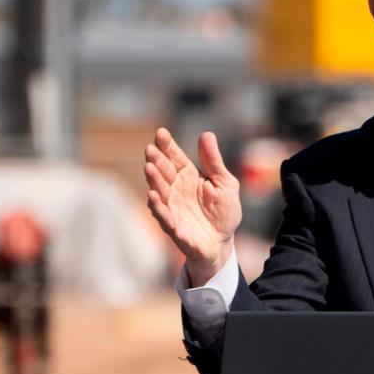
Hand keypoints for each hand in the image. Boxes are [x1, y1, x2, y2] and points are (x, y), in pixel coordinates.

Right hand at [144, 128, 241, 285]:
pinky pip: (164, 216)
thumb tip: (206, 134)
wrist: (223, 241)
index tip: (160, 132)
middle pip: (164, 172)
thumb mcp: (225, 183)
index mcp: (189, 177)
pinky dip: (158, 207)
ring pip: (160, 192)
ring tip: (149, 167)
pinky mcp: (174, 227)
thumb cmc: (222, 211)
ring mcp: (173, 208)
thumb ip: (214, 161)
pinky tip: (152, 196)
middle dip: (156, 160)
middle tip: (150, 148)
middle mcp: (176, 190)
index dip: (167, 146)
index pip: (175, 158)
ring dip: (153, 180)